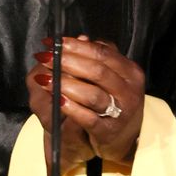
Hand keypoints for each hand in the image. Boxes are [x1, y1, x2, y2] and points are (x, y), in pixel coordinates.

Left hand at [29, 36, 144, 163]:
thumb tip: (80, 38)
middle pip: (98, 71)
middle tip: (46, 58)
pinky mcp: (109, 132)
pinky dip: (71, 108)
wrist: (118, 137)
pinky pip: (89, 119)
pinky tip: (58, 100)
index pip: (102, 53)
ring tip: (46, 79)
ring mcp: (121, 112)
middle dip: (68, 62)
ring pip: (93, 95)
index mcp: (129, 71)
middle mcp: (129, 90)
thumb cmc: (110, 99)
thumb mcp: (108, 75)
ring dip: (66, 84)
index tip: (55, 43)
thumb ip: (96, 56)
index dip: (76, 46)